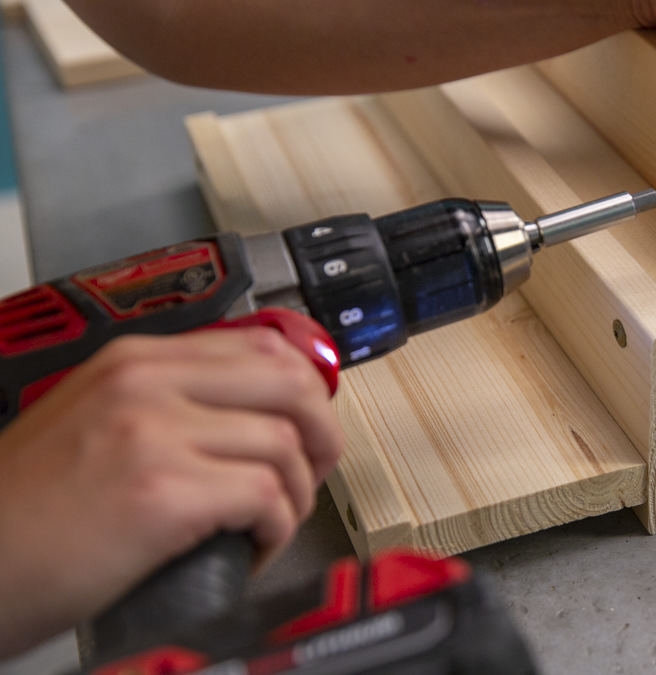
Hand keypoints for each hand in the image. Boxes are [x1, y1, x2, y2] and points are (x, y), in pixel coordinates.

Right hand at [0, 329, 342, 656]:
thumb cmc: (26, 511)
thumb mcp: (92, 423)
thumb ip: (166, 406)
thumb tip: (250, 416)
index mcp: (134, 360)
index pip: (261, 345)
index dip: (305, 388)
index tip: (311, 425)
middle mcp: (146, 382)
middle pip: (289, 383)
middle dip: (322, 434)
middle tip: (314, 473)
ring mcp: (153, 433)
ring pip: (285, 444)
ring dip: (297, 495)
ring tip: (270, 526)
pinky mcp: (161, 492)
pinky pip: (267, 497)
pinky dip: (277, 530)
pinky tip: (251, 549)